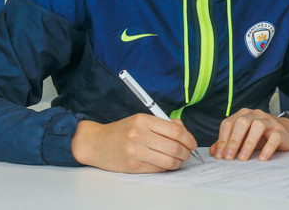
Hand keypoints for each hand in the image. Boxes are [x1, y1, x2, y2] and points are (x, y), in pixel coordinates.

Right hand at [70, 114, 198, 172]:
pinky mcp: (133, 166)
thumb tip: (184, 131)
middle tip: (188, 153)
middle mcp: (139, 135)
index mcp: (143, 120)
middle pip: (175, 147)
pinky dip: (167, 167)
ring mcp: (136, 152)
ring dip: (179, 162)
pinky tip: (166, 163)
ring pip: (169, 161)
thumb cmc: (121, 131)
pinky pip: (158, 169)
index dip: (189, 138)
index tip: (192, 143)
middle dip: (186, 152)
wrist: (96, 143)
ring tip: (179, 159)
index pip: (176, 130)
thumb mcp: (141, 119)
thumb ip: (163, 123)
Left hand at [209, 108, 288, 160]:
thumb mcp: (243, 138)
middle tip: (229, 157)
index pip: (229, 123)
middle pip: (242, 122)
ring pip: (257, 126)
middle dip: (233, 141)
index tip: (219, 155)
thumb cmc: (262, 135)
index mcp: (244, 115)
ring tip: (243, 158)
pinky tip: (262, 157)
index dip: (222, 139)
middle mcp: (256, 115)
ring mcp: (269, 121)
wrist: (287, 131)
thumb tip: (213, 151)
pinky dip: (267, 148)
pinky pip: (274, 137)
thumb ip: (228, 142)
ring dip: (248, 143)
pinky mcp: (281, 131)